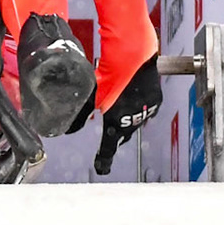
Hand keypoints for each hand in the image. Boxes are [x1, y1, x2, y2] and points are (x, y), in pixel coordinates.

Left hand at [88, 55, 162, 174]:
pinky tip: (132, 97)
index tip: (101, 168)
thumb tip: (68, 124)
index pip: (108, 150)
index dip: (103, 160)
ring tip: (121, 109)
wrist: (133, 56)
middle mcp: (133, 122)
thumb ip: (80, 111)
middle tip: (110, 132)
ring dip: (128, 117)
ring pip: (135, 121)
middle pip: (123, 135)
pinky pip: (146, 108)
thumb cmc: (110, 73)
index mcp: (115, 125)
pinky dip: (138, 105)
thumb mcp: (90, 94)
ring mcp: (146, 112)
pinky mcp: (155, 100)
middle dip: (117, 134)